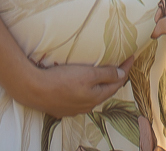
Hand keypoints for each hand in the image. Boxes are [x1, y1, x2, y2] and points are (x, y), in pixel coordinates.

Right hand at [11, 57, 133, 118]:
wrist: (33, 89)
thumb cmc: (61, 80)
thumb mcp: (88, 74)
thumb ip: (106, 74)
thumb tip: (121, 75)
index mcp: (95, 97)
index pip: (117, 82)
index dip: (126, 69)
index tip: (132, 56)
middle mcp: (86, 105)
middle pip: (105, 91)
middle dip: (114, 78)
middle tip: (120, 65)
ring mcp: (73, 109)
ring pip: (92, 96)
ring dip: (99, 85)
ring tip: (102, 74)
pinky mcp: (62, 108)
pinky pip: (79, 99)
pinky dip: (85, 90)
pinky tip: (81, 85)